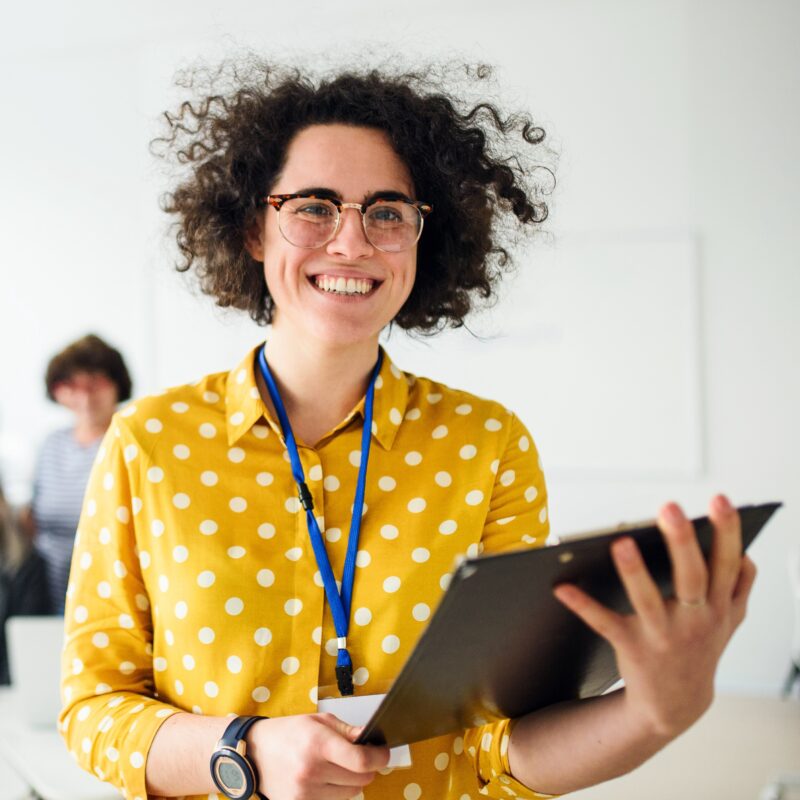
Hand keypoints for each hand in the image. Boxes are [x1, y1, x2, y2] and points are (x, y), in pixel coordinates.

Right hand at [247, 713, 389, 799]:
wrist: (253, 753)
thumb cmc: (286, 733)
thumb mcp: (317, 721)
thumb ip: (346, 730)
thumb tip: (370, 738)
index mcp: (318, 744)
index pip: (361, 760)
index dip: (379, 757)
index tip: (383, 753)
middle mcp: (312, 770)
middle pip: (360, 780)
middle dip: (367, 768)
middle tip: (360, 758)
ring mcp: (305, 792)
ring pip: (350, 794)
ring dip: (352, 782)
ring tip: (338, 768)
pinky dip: (336, 793)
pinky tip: (325, 779)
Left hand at [553, 494, 756, 739]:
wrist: (676, 704)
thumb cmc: (700, 647)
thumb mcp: (730, 620)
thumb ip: (740, 586)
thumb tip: (745, 552)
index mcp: (719, 606)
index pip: (727, 563)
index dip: (727, 532)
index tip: (720, 500)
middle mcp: (695, 621)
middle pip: (692, 578)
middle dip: (683, 543)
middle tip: (669, 508)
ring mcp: (663, 636)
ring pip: (648, 601)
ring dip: (634, 573)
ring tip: (620, 541)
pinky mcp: (633, 648)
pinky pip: (605, 624)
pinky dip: (583, 606)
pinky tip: (561, 587)